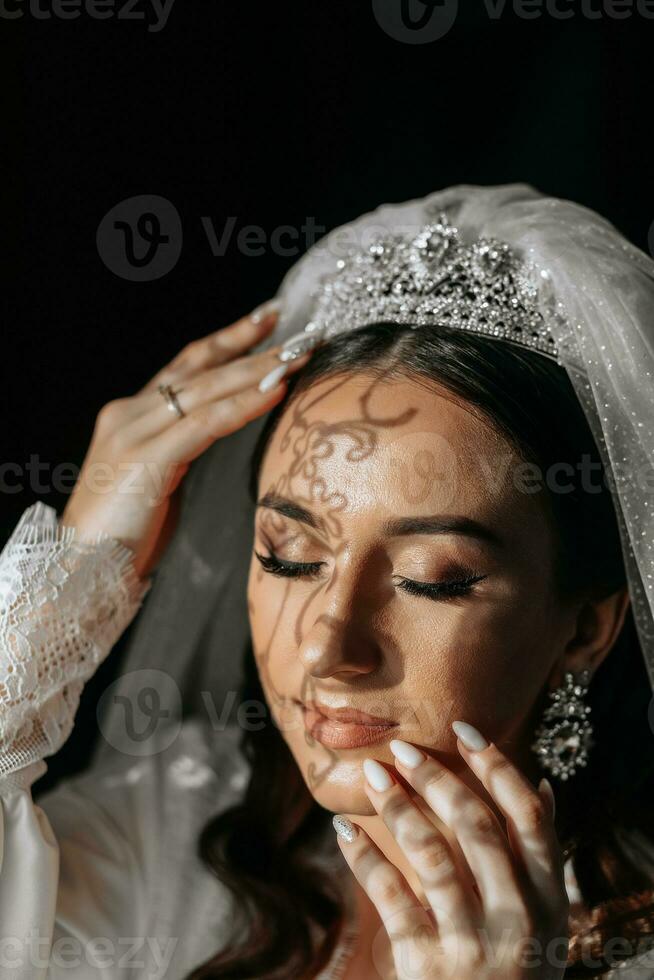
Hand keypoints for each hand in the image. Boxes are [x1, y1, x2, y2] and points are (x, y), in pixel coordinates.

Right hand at [61, 302, 310, 578]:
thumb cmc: (124, 533)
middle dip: (253, 346)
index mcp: (131, 415)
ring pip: (206, 389)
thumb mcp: (158, 477)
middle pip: (201, 367)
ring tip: (297, 356)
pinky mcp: (146, 460)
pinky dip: (242, 406)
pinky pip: (205, 425)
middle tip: (299, 332)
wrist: (81, 568)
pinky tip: (275, 393)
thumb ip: (182, 447)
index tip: (267, 319)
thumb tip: (223, 429)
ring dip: (257, 371)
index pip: (187, 365)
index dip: (229, 339)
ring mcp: (134, 433)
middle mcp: (130, 413)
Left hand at [334, 724, 569, 979]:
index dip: (497, 767)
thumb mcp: (544, 922)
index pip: (530, 818)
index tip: (465, 729)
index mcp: (550, 901)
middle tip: (403, 747)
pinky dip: (365, 858)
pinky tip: (344, 830)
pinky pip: (391, 898)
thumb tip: (544, 785)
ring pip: (432, 855)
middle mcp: (518, 920)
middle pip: (478, 828)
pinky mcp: (428, 966)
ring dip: (398, 806)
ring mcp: (473, 945)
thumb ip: (542, 859)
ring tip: (372, 773)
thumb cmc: (514, 970)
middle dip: (438, 778)